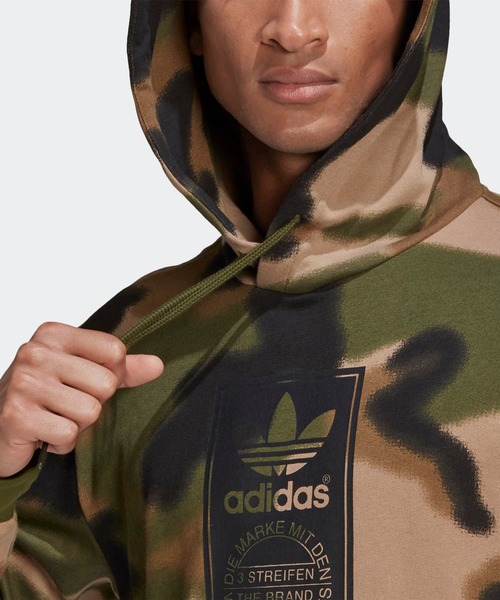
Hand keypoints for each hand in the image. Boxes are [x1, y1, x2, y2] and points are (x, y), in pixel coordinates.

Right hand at [0, 322, 163, 477]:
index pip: (115, 351)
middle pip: (106, 383)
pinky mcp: (17, 415)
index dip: (111, 374)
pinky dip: (61, 442)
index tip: (85, 381)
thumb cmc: (45, 395)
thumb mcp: (83, 372)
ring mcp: (24, 383)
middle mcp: (36, 352)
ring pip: (90, 411)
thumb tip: (158, 365)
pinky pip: (70, 434)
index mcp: (54, 334)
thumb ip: (121, 368)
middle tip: (66, 404)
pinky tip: (43, 433)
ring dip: (77, 424)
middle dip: (93, 403)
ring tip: (54, 417)